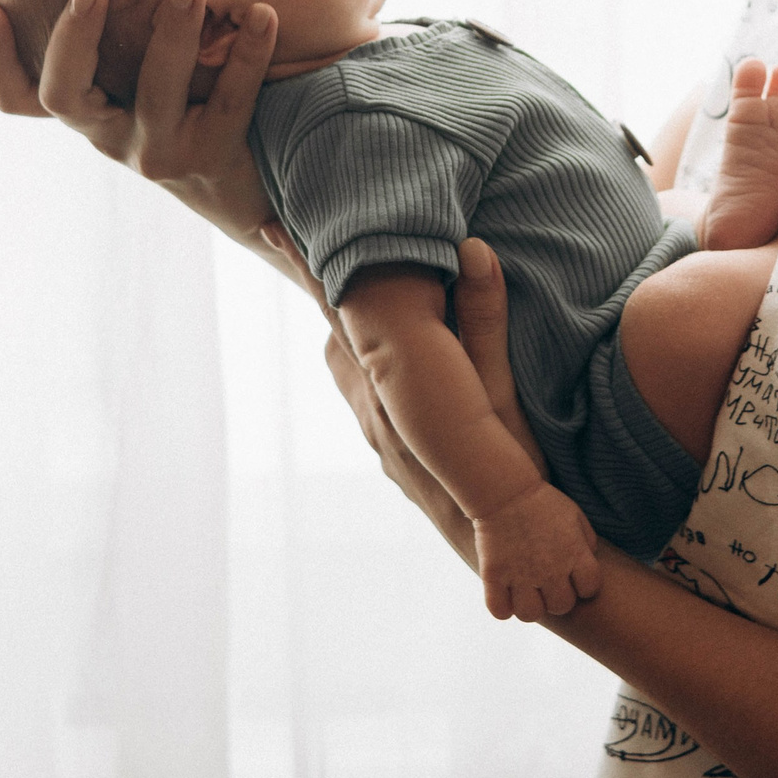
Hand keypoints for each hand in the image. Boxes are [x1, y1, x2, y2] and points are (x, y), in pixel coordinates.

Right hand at [0, 0, 292, 273]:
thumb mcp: (141, 85)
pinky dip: (249, 55)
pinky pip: (230, 100)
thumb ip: (119, 38)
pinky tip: (263, 13)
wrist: (245, 191)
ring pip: (154, 91)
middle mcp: (111, 137)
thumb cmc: (187, 112)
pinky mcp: (212, 156)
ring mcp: (159, 151)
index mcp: (88, 113)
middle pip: (65, 94)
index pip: (18, 99)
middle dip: (73, 35)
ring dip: (172, 33)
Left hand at [316, 237, 549, 573]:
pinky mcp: (395, 455)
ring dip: (354, 332)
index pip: (338, 309)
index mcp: (387, 384)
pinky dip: (373, 365)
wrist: (510, 549)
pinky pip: (370, 394)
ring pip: (353, 367)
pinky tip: (397, 365)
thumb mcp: (499, 389)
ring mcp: (380, 436)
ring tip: (357, 298)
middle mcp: (371, 408)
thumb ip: (484, 319)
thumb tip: (475, 248)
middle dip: (328, 293)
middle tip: (311, 247)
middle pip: (337, 335)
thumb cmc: (509, 468)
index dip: (307, 267)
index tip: (268, 227)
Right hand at [471, 481, 603, 621]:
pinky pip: (500, 611)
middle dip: (557, 597)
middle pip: (562, 606)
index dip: (583, 585)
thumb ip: (587, 541)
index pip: (590, 589)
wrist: (504, 491)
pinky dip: (503, 607)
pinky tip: (505, 594)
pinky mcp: (494, 576)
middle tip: (547, 584)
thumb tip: (590, 562)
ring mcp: (521, 574)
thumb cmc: (542, 502)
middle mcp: (550, 568)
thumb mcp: (574, 515)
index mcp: (574, 553)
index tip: (573, 577)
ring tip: (526, 592)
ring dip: (530, 606)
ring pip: (531, 614)